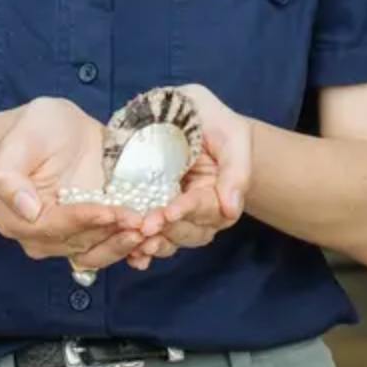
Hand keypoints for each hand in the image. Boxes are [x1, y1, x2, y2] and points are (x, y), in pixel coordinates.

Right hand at [0, 98, 143, 269]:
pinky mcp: (93, 233)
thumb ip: (9, 176)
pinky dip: (132, 247)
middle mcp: (41, 238)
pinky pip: (111, 247)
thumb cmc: (36, 129)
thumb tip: (27, 210)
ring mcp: (69, 239)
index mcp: (16, 220)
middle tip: (143, 223)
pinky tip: (152, 238)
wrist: (59, 129)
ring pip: (98, 253)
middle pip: (80, 244)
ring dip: (126, 245)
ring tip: (152, 231)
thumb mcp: (19, 142)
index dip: (85, 220)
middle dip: (113, 235)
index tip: (111, 210)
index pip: (55, 226)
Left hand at [123, 82, 252, 270]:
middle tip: (145, 227)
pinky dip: (140, 250)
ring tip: (135, 240)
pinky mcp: (153, 211)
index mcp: (220, 195)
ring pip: (170, 240)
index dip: (187, 211)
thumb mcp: (231, 135)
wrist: (186, 111)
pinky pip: (150, 237)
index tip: (169, 212)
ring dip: (154, 243)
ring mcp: (175, 214)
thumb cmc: (212, 119)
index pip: (205, 208)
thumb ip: (236, 170)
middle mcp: (199, 212)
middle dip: (167, 230)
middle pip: (189, 232)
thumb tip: (232, 208)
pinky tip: (130, 255)